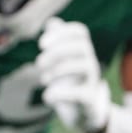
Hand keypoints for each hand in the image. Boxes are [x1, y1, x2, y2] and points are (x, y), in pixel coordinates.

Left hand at [37, 17, 111, 132]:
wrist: (82, 110)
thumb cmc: (68, 80)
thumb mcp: (60, 60)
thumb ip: (56, 40)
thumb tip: (51, 23)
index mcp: (82, 49)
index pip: (79, 31)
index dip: (60, 33)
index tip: (41, 44)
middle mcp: (91, 61)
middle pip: (81, 46)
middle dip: (56, 52)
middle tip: (38, 63)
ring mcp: (93, 80)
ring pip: (83, 65)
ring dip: (58, 70)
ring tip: (43, 79)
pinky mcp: (91, 99)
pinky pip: (80, 93)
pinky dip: (60, 94)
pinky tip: (48, 96)